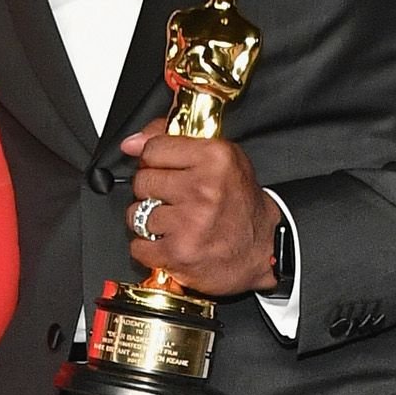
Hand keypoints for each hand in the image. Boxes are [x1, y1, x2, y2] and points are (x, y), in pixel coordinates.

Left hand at [119, 118, 278, 298]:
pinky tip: (170, 242)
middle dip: (152, 192)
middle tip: (175, 200)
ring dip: (149, 222)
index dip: (154, 162)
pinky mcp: (179, 252)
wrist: (263, 250)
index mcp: (214, 158)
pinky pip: (138, 246)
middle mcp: (203, 188)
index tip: (164, 170)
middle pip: (142, 181)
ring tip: (174, 223)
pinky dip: (149, 248)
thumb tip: (132, 142)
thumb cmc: (241, 206)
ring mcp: (189, 221)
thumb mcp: (220, 160)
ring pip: (136, 214)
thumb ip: (174, 142)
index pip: (152, 149)